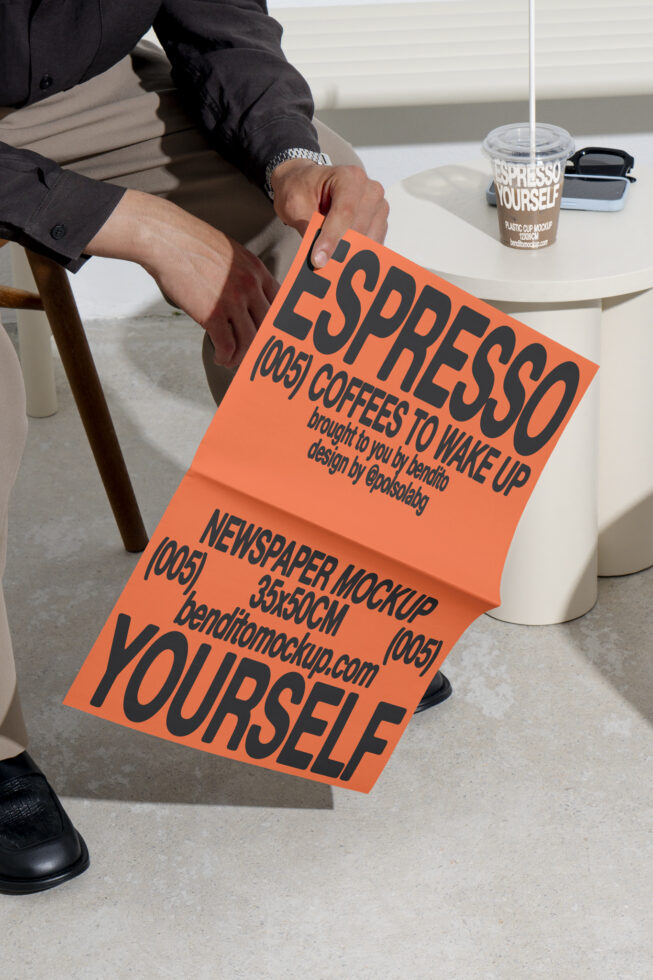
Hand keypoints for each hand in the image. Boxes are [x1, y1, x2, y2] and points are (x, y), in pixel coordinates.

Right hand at [85, 189, 278, 367]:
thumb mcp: (230, 252)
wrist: (165, 239)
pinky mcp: (212, 314)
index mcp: (257, 270)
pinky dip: (226, 357)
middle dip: (260, 345)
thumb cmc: (191, 244)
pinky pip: (228, 346)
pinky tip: (220, 358)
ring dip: (242, 356)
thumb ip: (244, 273)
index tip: (270, 337)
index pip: (281, 304)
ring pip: (250, 340)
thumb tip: (246, 297)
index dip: (277, 325)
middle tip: (251, 354)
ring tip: (232, 360)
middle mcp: (250, 286)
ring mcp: (233, 300)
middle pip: (268, 326)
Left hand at [270, 159, 388, 267]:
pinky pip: (373, 244)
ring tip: (332, 268)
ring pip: (370, 238)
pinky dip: (359, 256)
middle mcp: (369, 190)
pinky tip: (344, 264)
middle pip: (360, 227)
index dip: (332, 238)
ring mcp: (377, 206)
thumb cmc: (301, 188)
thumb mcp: (294, 204)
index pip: (345, 211)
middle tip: (323, 268)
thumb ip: (307, 227)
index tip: (319, 260)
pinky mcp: (379, 222)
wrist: (306, 183)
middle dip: (342, 250)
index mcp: (348, 177)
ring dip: (352, 255)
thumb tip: (319, 256)